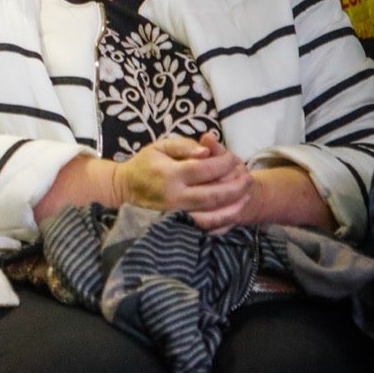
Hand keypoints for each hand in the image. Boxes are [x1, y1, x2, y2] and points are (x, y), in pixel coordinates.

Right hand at [113, 132, 252, 222]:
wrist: (124, 188)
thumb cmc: (144, 164)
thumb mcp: (159, 146)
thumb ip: (183, 145)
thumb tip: (207, 151)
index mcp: (169, 174)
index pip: (205, 169)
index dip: (223, 163)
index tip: (233, 158)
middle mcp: (174, 196)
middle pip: (213, 195)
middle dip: (236, 186)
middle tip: (249, 178)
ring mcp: (176, 213)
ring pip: (212, 214)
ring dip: (233, 206)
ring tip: (246, 195)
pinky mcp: (178, 224)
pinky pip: (205, 227)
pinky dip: (222, 221)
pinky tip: (233, 211)